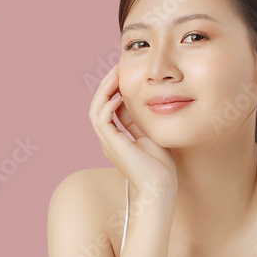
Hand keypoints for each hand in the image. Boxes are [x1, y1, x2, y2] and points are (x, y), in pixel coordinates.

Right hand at [89, 65, 177, 196]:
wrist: (160, 188)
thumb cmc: (160, 167)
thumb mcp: (150, 136)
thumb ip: (141, 122)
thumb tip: (139, 102)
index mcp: (117, 138)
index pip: (109, 108)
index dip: (113, 90)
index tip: (123, 74)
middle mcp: (109, 140)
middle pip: (98, 107)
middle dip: (106, 86)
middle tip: (116, 69)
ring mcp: (108, 143)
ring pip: (95, 111)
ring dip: (104, 91)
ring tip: (115, 76)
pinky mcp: (113, 145)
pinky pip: (102, 120)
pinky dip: (107, 106)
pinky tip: (118, 96)